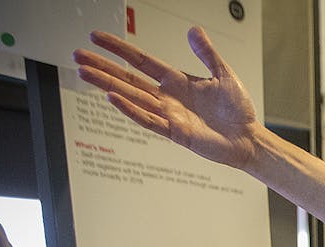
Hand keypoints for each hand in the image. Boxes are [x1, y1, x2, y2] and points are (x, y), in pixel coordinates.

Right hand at [75, 27, 262, 170]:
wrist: (248, 138)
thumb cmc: (237, 110)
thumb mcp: (223, 73)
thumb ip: (206, 53)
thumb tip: (193, 30)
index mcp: (176, 80)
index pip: (140, 60)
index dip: (118, 48)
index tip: (96, 37)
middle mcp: (167, 97)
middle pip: (127, 78)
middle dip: (102, 67)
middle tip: (77, 56)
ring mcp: (169, 114)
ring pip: (131, 96)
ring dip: (107, 85)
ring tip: (84, 73)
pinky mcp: (175, 132)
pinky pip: (148, 119)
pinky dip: (130, 109)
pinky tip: (112, 98)